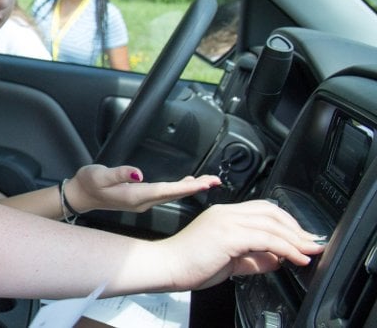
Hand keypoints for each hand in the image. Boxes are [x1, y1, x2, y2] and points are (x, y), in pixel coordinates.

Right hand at [67, 164, 220, 212]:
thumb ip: (119, 173)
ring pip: (172, 195)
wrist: (79, 196)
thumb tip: (139, 173)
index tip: (206, 183)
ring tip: (207, 182)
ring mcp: (142, 202)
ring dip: (190, 189)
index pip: (167, 190)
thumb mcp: (99, 175)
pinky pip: (165, 194)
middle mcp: (142, 201)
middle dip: (196, 188)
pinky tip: (185, 184)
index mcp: (135, 196)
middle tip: (216, 181)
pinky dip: (178, 188)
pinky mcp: (140, 199)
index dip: (188, 187)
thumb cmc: (88, 184)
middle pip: (175, 194)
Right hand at [153, 200, 324, 290]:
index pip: (263, 210)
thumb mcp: (229, 262)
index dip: (287, 223)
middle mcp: (226, 213)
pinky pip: (265, 238)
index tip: (302, 239)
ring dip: (296, 239)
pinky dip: (286, 248)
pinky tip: (295, 258)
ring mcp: (226, 221)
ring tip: (310, 252)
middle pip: (272, 212)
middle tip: (312, 244)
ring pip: (272, 224)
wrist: (165, 266)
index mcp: (224, 215)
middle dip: (297, 228)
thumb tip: (278, 260)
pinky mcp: (228, 235)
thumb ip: (254, 259)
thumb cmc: (188, 264)